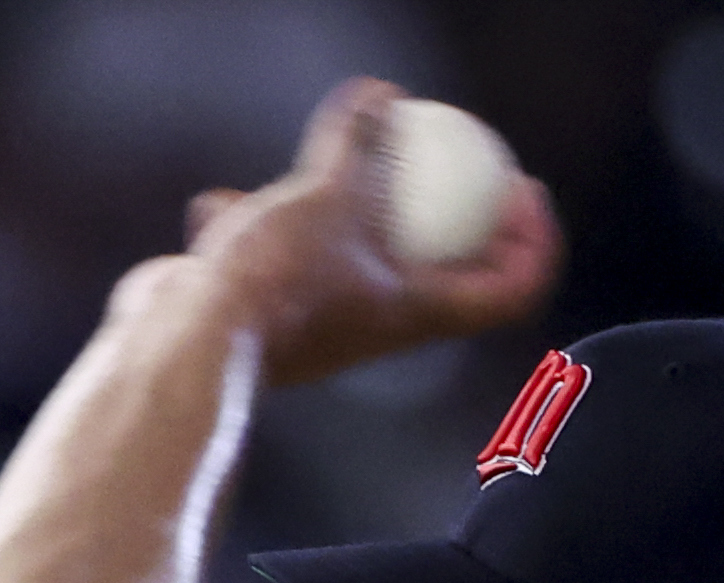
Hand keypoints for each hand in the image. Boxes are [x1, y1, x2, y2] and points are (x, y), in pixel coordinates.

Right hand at [174, 78, 561, 387]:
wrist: (188, 344)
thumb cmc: (275, 282)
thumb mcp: (327, 192)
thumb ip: (360, 142)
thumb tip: (383, 96)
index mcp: (419, 312)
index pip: (512, 288)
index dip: (535, 239)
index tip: (521, 186)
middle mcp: (381, 325)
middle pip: (445, 275)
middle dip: (452, 220)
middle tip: (449, 163)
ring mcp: (325, 323)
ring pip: (351, 260)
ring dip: (341, 213)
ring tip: (319, 173)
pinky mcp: (269, 315)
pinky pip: (279, 260)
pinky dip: (259, 227)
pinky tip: (224, 203)